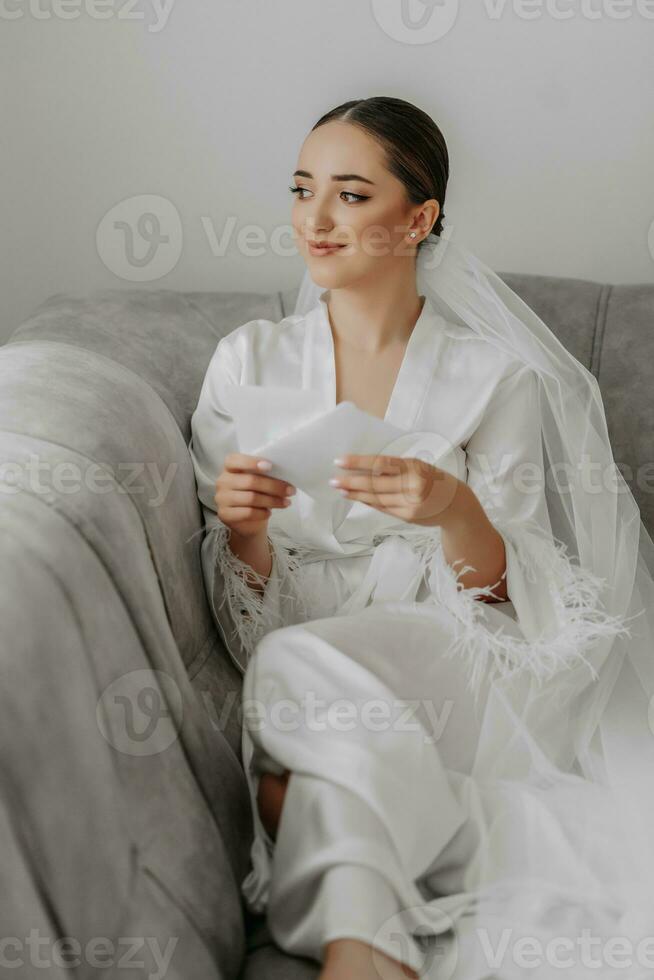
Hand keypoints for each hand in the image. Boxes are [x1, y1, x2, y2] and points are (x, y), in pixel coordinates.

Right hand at [215, 453, 295, 538]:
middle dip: (274, 486)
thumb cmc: (255, 493)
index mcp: (229, 467)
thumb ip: (265, 474)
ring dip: (272, 501)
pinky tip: (269, 513)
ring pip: (251, 498)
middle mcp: (222, 481)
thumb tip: (285, 474)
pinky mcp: (224, 514)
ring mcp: (221, 498)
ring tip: (286, 502)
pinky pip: (247, 513)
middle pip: (250, 481)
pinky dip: (261, 513)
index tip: (270, 466)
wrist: (247, 520)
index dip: (252, 462)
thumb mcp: (259, 480)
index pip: (235, 460)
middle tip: (290, 490)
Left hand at [329, 453, 463, 527]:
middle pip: (375, 483)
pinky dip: (368, 502)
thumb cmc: (434, 480)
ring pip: (376, 498)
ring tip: (341, 489)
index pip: (381, 463)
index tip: (340, 461)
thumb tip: (364, 468)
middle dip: (351, 482)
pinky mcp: (408, 516)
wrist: (457, 504)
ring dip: (356, 494)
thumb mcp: (419, 467)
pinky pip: (383, 508)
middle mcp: (413, 484)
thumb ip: (397, 468)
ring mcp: (410, 503)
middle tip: (333, 480)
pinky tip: (357, 498)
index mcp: (414, 466)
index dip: (359, 462)